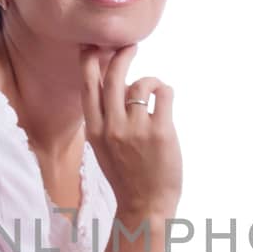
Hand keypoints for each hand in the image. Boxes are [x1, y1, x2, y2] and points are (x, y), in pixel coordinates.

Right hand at [79, 43, 181, 219]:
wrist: (145, 206)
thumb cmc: (127, 175)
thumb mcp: (103, 146)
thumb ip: (103, 118)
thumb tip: (111, 84)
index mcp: (94, 129)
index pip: (87, 85)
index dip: (90, 60)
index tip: (96, 45)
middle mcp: (111, 126)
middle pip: (113, 75)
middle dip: (122, 54)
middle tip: (131, 46)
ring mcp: (135, 129)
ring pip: (141, 83)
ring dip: (150, 83)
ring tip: (154, 96)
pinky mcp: (160, 131)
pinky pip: (163, 92)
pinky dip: (165, 90)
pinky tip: (164, 100)